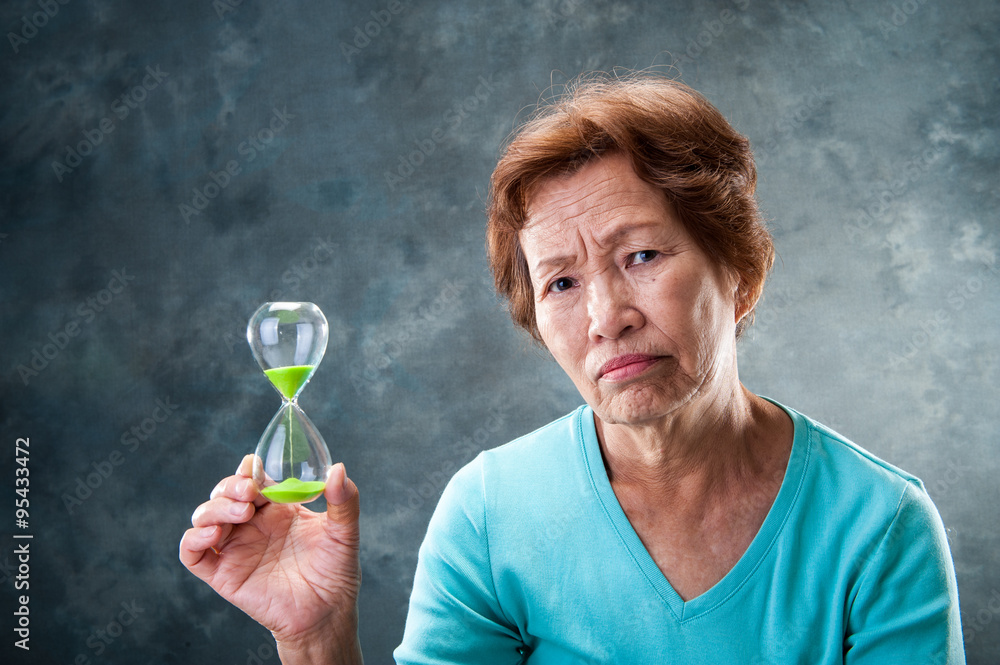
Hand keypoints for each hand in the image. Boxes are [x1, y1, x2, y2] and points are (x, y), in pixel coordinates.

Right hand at [179, 456, 361, 661]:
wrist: (326, 613)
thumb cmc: (335, 572)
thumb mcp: (344, 532)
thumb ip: (344, 501)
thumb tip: (338, 469)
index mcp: (277, 509)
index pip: (252, 478)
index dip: (248, 469)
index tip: (254, 465)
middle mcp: (252, 524)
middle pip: (224, 492)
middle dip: (231, 485)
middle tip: (250, 492)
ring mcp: (235, 548)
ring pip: (205, 516)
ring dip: (216, 508)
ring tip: (242, 512)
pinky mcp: (223, 574)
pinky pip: (192, 553)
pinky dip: (194, 539)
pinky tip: (214, 534)